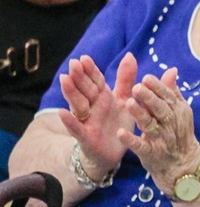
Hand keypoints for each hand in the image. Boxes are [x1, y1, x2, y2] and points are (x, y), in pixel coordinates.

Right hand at [58, 53, 136, 171]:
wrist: (114, 151)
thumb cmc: (117, 122)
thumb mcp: (124, 99)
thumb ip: (125, 79)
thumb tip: (130, 55)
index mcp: (102, 96)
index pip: (95, 81)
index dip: (90, 70)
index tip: (84, 58)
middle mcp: (92, 106)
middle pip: (84, 90)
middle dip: (79, 77)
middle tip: (73, 63)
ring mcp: (87, 121)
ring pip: (77, 104)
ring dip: (71, 93)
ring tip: (64, 79)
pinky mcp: (85, 137)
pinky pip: (77, 128)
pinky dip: (70, 121)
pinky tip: (62, 112)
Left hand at [117, 67, 199, 191]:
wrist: (183, 165)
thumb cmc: (178, 134)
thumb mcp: (179, 112)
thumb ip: (172, 92)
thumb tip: (171, 70)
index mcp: (178, 111)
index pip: (168, 96)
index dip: (158, 87)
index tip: (146, 78)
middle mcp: (171, 124)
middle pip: (160, 109)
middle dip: (149, 98)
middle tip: (136, 87)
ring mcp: (161, 139)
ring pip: (150, 125)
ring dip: (140, 114)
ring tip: (128, 103)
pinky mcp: (151, 154)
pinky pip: (140, 146)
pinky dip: (131, 140)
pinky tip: (120, 133)